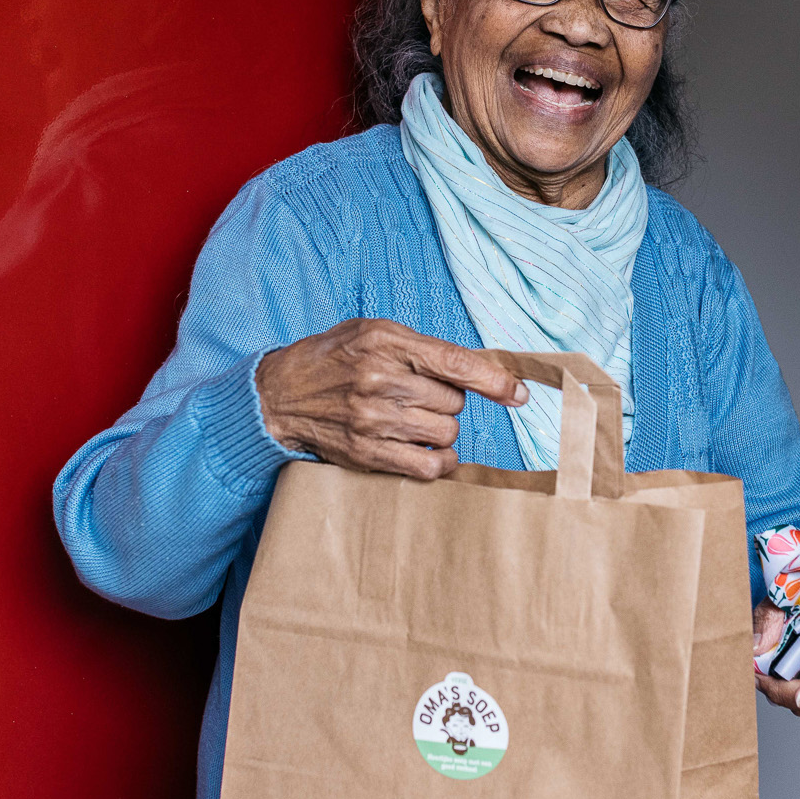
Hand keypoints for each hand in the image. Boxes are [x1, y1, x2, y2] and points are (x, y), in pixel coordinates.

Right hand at [256, 319, 526, 479]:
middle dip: (446, 400)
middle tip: (416, 395)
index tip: (519, 395)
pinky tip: (428, 450)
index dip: (495, 381)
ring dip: (440, 428)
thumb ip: (425, 349)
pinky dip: (438, 461)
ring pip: (446, 433)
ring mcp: (373, 419)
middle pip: (454, 402)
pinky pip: (428, 465)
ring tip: (411, 418)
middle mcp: (380, 380)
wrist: (280, 394)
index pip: (456, 363)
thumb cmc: (335, 358)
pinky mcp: (367, 453)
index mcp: (386, 342)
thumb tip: (486, 372)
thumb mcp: (374, 333)